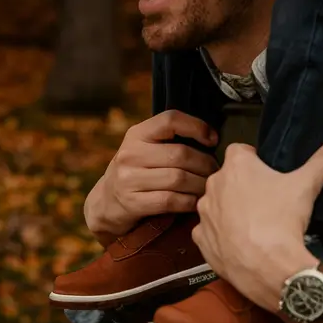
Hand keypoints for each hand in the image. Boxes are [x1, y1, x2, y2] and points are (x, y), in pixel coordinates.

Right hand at [83, 110, 217, 239]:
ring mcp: (129, 178)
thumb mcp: (145, 148)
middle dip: (205, 163)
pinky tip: (195, 201)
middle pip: (180, 154)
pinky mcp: (132, 203)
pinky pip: (170, 201)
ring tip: (209, 187)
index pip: (170, 120)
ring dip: (200, 184)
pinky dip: (189, 202)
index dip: (196, 126)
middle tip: (216, 171)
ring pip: (178, 178)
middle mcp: (131, 153)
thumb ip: (169, 140)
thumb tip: (212, 138)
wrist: (106, 202)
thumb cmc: (137, 171)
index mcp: (137, 134)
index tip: (213, 139)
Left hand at [192, 137, 322, 311]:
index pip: (240, 151)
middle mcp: (214, 185)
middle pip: (228, 178)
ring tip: (253, 224)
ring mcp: (205, 214)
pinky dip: (221, 236)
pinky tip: (239, 243)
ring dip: (229, 210)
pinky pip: (209, 232)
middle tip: (265, 201)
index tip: (266, 173)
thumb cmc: (283, 221)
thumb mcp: (306, 186)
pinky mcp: (201, 240)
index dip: (254, 160)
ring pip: (217, 205)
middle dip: (242, 186)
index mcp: (236, 166)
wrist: (269, 268)